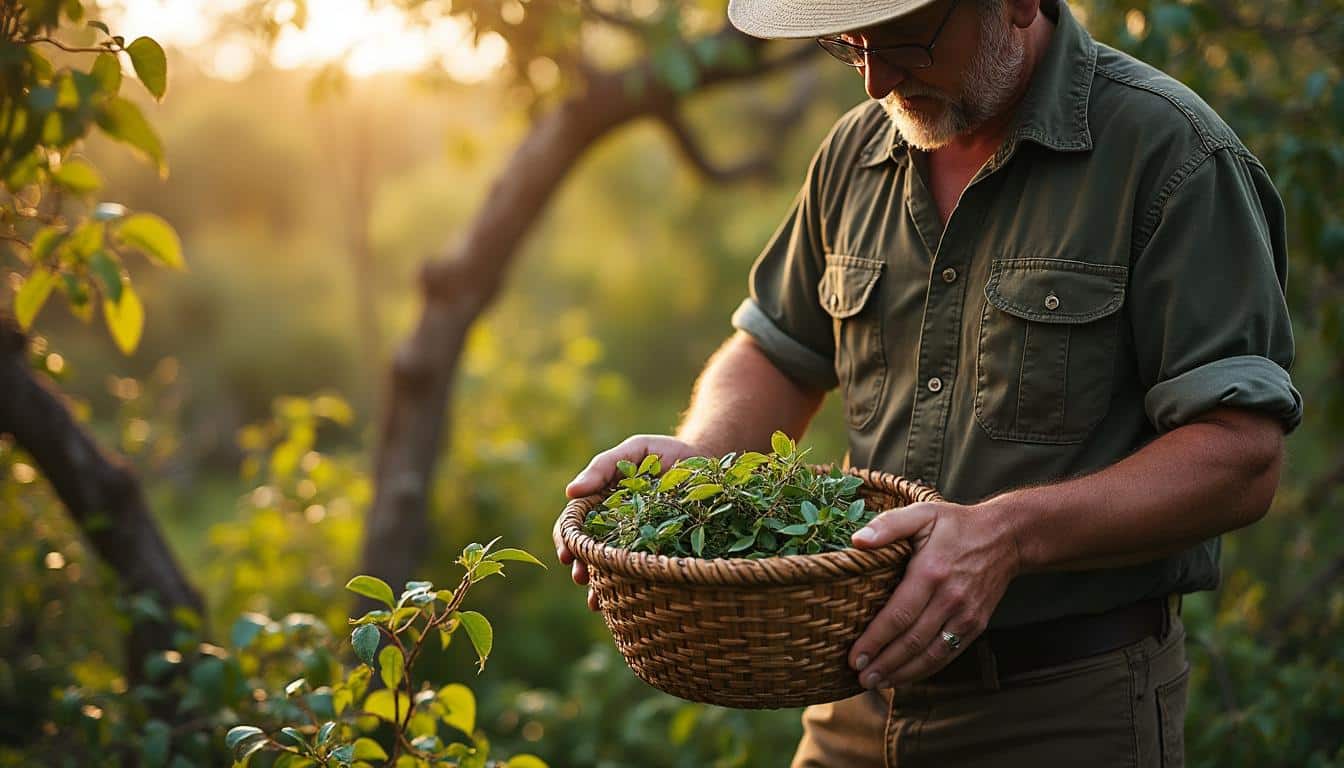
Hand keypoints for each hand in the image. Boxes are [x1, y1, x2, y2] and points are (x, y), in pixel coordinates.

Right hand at [555, 434, 707, 611]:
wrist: (705, 461)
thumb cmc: (663, 454)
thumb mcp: (633, 451)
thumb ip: (603, 467)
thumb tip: (570, 492)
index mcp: (600, 504)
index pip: (574, 526)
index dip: (567, 540)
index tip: (566, 553)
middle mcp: (614, 527)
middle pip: (588, 552)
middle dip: (581, 566)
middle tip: (580, 576)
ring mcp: (636, 542)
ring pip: (611, 569)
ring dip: (599, 587)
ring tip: (595, 601)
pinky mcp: (660, 553)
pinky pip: (643, 574)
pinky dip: (630, 591)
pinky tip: (623, 607)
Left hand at [845, 499, 1021, 688]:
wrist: (1005, 537)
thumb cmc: (956, 524)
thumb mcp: (922, 513)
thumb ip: (888, 525)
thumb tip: (857, 541)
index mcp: (931, 571)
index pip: (899, 615)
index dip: (875, 639)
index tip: (854, 656)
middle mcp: (950, 598)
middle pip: (913, 641)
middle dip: (884, 663)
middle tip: (860, 677)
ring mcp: (966, 615)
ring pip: (931, 654)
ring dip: (903, 673)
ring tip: (876, 683)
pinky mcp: (975, 624)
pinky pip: (948, 654)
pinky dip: (925, 670)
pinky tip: (905, 676)